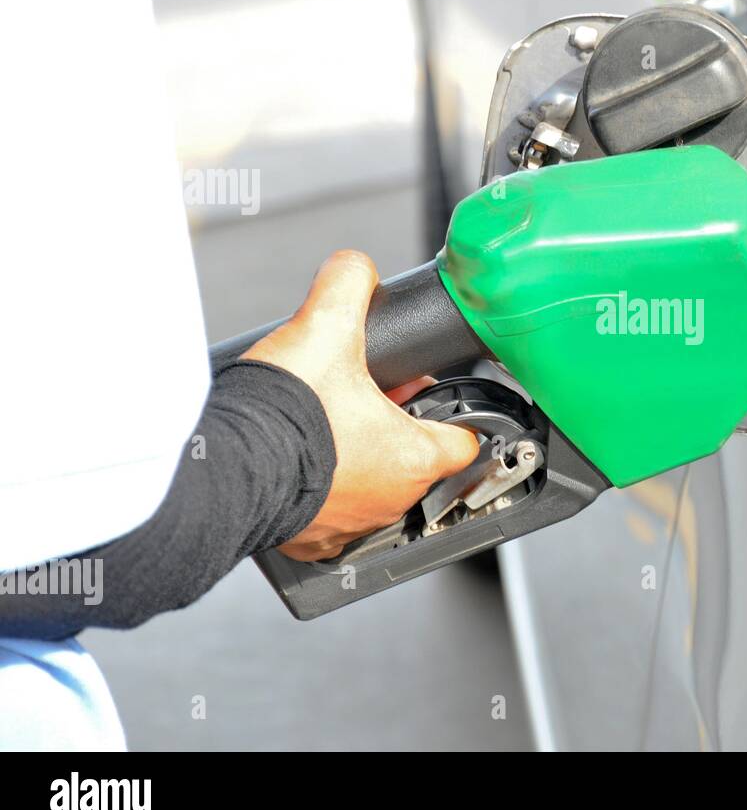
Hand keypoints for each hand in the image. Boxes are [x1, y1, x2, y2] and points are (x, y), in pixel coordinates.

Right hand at [242, 250, 478, 560]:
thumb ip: (348, 283)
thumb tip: (354, 268)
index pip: (464, 440)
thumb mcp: (326, 324)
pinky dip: (320, 485)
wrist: (220, 467)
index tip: (430, 393)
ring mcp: (348, 527)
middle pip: (414, 458)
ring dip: (359, 455)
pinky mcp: (309, 540)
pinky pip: (328, 512)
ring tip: (329, 419)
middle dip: (396, 423)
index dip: (452, 410)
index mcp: (412, 458)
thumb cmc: (283, 414)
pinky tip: (298, 455)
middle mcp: (387, 501)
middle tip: (368, 393)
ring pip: (371, 486)